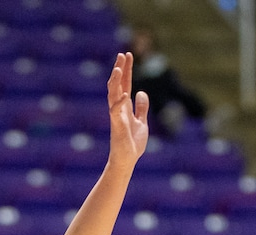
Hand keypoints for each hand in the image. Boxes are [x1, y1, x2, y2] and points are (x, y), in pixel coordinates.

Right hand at [107, 51, 148, 167]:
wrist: (127, 159)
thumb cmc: (132, 143)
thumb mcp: (141, 122)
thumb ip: (141, 108)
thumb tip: (142, 92)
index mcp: (125, 106)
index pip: (126, 83)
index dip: (127, 69)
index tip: (127, 55)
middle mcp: (119, 107)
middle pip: (118, 84)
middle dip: (119, 69)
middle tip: (122, 54)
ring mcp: (117, 115)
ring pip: (113, 94)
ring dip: (115, 82)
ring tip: (118, 68)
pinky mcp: (117, 126)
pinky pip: (116, 111)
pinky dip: (120, 102)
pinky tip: (125, 94)